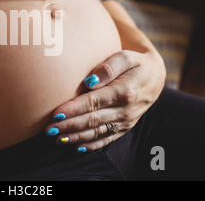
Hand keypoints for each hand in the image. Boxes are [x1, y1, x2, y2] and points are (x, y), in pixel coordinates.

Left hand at [45, 49, 165, 151]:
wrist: (156, 77)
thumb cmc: (135, 63)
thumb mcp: (125, 57)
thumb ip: (108, 67)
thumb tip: (89, 82)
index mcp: (125, 92)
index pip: (93, 102)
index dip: (73, 110)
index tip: (55, 114)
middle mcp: (125, 110)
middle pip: (92, 120)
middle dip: (69, 126)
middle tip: (48, 130)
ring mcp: (125, 121)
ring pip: (97, 133)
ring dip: (76, 137)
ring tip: (56, 139)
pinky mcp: (124, 128)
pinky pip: (106, 139)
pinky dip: (90, 145)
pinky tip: (75, 146)